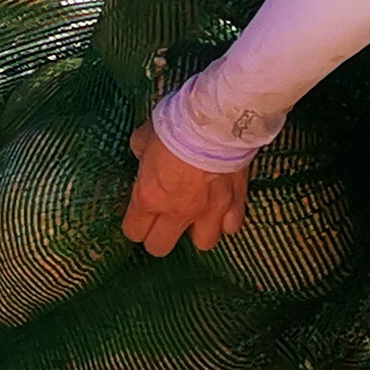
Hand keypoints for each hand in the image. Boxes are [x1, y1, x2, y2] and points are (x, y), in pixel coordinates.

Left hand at [124, 114, 249, 255]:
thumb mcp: (144, 137)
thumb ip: (142, 152)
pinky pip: (231, 226)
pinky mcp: (235, 203)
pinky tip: (222, 208)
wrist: (216, 122)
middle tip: (162, 222)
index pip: (134, 232)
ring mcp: (210, 211)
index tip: (138, 218)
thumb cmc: (175, 127)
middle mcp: (178, 211)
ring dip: (197, 232)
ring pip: (202, 243)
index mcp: (149, 197)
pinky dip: (226, 221)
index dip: (134, 226)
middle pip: (161, 247)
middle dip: (158, 237)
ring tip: (196, 216)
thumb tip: (144, 155)